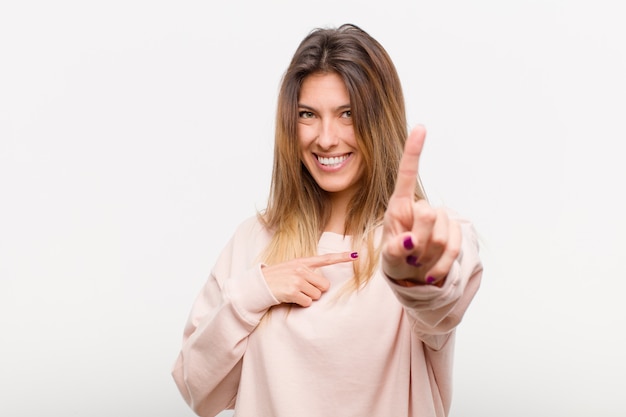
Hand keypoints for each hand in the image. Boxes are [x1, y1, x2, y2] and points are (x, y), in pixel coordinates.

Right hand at [261, 252, 357, 306]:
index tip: (356, 255)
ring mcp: (297, 279)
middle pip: (324, 285)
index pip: (326, 259)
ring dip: (307, 298)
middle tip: (303, 289)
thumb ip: (307, 271)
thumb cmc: (277, 278)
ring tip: (294, 293)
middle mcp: (301, 269)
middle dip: (317, 291)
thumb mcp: (291, 268)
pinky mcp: (293, 291)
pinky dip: (301, 304)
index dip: (342, 258)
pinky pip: (307, 302)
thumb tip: (322, 284)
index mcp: (303, 261)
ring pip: (316, 295)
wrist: (260, 285)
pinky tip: (291, 298)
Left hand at [382, 125, 460, 285]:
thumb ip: (395, 249)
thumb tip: (409, 242)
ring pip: (443, 234)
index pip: (407, 174)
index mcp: (399, 205)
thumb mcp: (389, 258)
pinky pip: (455, 247)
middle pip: (428, 215)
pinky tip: (430, 272)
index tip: (421, 127)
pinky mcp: (454, 232)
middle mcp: (420, 207)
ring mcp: (440, 218)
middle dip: (419, 240)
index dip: (414, 151)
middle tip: (410, 256)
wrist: (412, 275)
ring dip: (429, 255)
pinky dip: (442, 264)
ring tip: (418, 263)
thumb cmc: (395, 260)